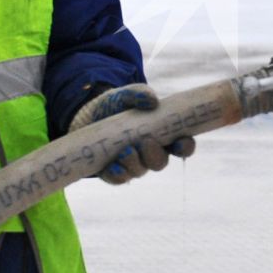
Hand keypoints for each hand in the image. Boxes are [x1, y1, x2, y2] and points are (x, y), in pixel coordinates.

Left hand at [68, 83, 195, 184]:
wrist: (88, 115)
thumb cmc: (116, 104)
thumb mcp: (127, 94)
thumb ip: (140, 93)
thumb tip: (152, 101)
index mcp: (163, 135)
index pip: (181, 145)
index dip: (185, 146)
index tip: (180, 142)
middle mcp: (150, 153)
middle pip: (160, 162)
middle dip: (155, 155)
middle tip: (146, 143)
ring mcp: (133, 163)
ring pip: (140, 170)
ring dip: (134, 163)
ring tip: (125, 151)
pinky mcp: (114, 171)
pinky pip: (119, 178)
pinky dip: (117, 174)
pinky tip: (112, 167)